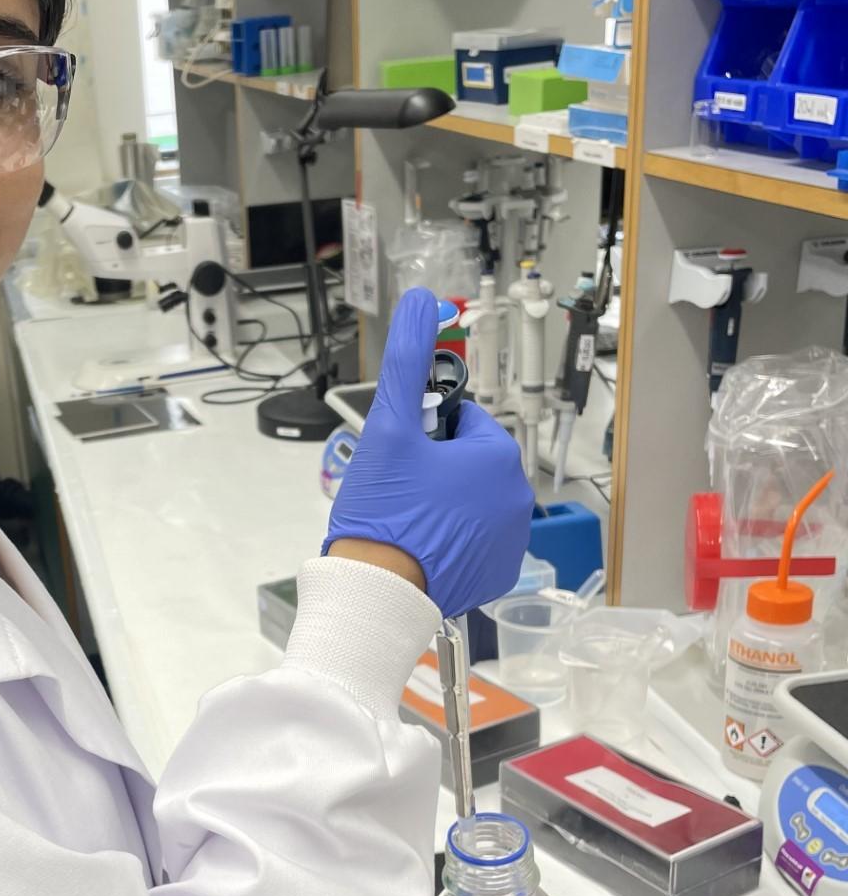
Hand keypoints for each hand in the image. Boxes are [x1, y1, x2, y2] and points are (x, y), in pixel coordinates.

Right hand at [324, 286, 534, 617]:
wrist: (380, 592)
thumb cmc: (385, 512)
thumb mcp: (389, 426)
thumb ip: (406, 361)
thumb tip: (420, 303)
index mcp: (498, 457)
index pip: (465, 423)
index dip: (427, 433)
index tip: (403, 455)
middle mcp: (516, 498)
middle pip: (469, 463)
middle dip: (436, 469)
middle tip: (399, 489)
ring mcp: (510, 539)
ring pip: (472, 501)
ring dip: (444, 503)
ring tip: (407, 520)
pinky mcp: (499, 572)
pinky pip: (475, 540)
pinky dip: (452, 539)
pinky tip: (420, 545)